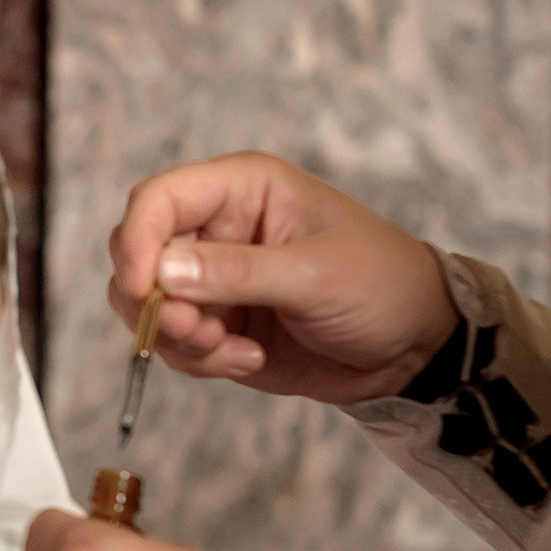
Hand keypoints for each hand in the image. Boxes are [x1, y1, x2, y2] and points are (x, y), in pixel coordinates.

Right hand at [109, 151, 458, 404]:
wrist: (413, 346)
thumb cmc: (382, 284)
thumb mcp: (315, 275)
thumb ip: (237, 272)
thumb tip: (162, 271)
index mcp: (242, 190)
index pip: (158, 200)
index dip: (137, 241)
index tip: (144, 290)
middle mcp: (217, 229)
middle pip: (137, 253)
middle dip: (154, 301)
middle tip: (196, 332)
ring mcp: (212, 280)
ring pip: (147, 306)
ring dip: (177, 338)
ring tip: (230, 351)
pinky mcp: (217, 324)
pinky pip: (174, 344)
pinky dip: (199, 360)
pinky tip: (249, 360)